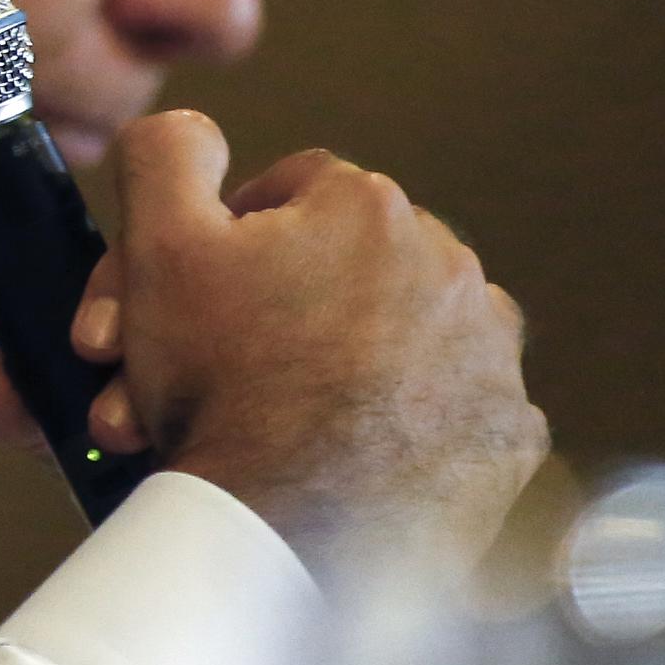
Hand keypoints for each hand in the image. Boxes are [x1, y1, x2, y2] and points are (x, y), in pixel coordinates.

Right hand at [0, 110, 543, 572]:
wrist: (300, 535)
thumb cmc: (229, 390)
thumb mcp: (157, 245)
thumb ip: (166, 154)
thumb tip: (193, 129)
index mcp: (368, 209)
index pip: (286, 189)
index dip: (221, 238)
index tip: (190, 294)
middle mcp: (450, 267)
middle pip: (334, 270)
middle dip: (260, 316)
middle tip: (197, 375)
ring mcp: (491, 357)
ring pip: (389, 339)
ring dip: (326, 366)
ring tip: (258, 421)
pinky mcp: (507, 438)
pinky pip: (441, 415)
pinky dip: (391, 431)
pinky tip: (329, 459)